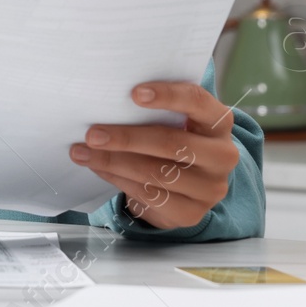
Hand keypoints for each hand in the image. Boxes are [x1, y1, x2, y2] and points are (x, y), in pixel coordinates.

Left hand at [68, 81, 239, 230]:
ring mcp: (210, 188)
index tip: (134, 93)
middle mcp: (222, 155)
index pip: (197, 101)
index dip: (168, 96)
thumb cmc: (174, 138)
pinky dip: (119, 180)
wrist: (188, 185)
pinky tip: (99, 169)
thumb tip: (105, 101)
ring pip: (156, 173)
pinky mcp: (192, 213)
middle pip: (171, 143)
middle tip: (92, 134)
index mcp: (219, 122)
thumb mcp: (174, 121)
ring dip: (113, 162)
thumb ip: (152, 110)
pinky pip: (149, 195)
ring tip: (83, 152)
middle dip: (126, 138)